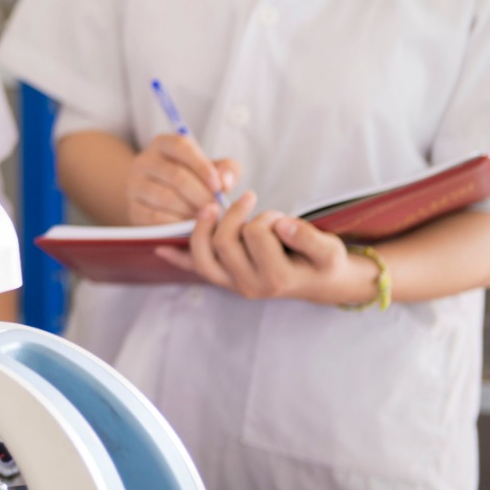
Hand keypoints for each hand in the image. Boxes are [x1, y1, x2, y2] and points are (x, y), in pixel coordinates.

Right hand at [125, 134, 239, 225]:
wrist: (160, 201)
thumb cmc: (193, 181)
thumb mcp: (210, 169)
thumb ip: (226, 170)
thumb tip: (225, 182)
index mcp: (163, 144)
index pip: (182, 147)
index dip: (203, 167)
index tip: (219, 187)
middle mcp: (144, 160)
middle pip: (176, 176)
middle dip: (201, 195)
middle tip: (216, 209)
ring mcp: (135, 185)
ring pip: (165, 197)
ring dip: (190, 210)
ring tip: (206, 218)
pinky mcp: (133, 208)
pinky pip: (155, 217)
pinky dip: (176, 224)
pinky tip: (189, 226)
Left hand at [155, 192, 378, 305]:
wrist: (321, 283)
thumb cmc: (325, 262)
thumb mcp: (329, 250)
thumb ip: (308, 238)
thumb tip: (281, 224)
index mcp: (276, 278)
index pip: (255, 234)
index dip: (265, 217)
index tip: (279, 215)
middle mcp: (250, 286)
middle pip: (224, 242)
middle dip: (235, 215)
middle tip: (251, 202)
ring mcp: (233, 285)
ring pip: (203, 256)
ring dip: (204, 228)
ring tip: (212, 207)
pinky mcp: (225, 280)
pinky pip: (196, 269)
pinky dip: (178, 258)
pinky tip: (160, 249)